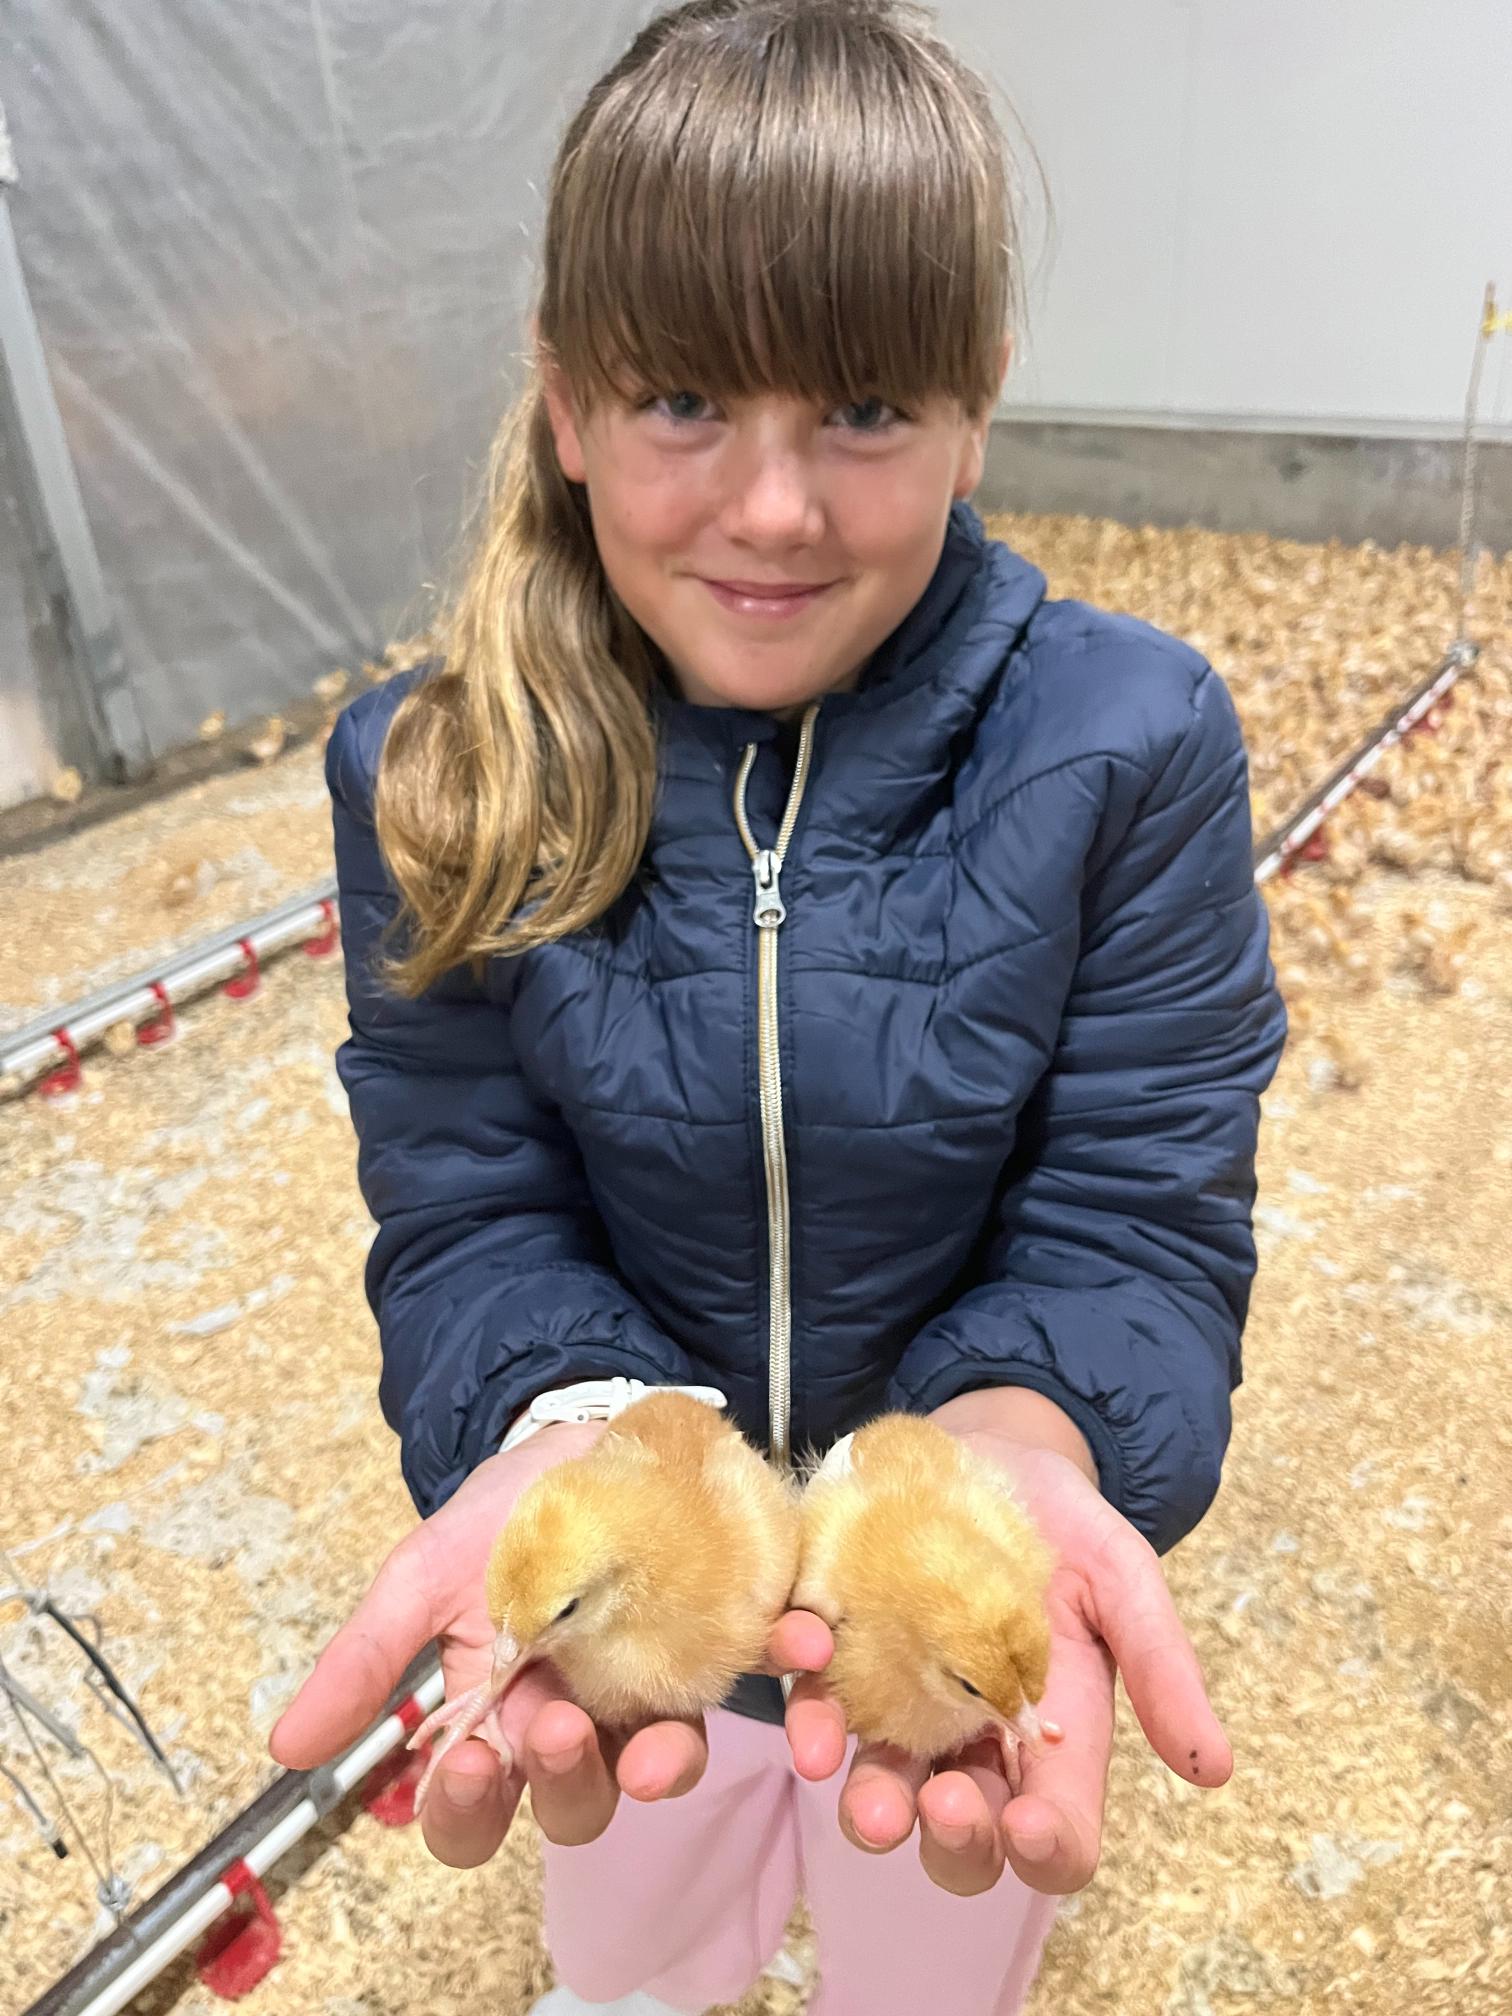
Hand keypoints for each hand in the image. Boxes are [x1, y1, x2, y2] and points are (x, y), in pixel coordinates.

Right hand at [270, 1424, 827, 1867]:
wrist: (583, 1428)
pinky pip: (763, 1672)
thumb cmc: (500, 1513)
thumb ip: (368, 1659)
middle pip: (573, 1804)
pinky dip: (785, 1662)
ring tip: (667, 1738)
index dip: (468, 1809)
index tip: (468, 1765)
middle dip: (566, 1783)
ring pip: (665, 1763)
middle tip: (560, 1726)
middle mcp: (580, 1723)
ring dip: (668, 1763)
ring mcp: (657, 1688)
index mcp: (498, 1721)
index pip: (475, 1809)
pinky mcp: (728, 1637)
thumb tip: (287, 1748)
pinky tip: (797, 1642)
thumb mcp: (424, 1572)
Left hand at [781, 1421, 1232, 1898]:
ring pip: (880, 1789)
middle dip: (952, 1841)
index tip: (1031, 1826)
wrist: (984, 1447)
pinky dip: (810, 1713)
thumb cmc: (1061, 1523)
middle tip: (944, 1805)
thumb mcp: (1122, 1576)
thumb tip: (1214, 1770)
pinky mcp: (837, 1654)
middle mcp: (970, 1742)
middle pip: (962, 1834)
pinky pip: (816, 1701)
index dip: (1046, 1847)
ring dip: (869, 1803)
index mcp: (1052, 1739)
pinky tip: (809, 1703)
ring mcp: (897, 1704)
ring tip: (857, 1786)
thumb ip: (1161, 1664)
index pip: (1055, 1830)